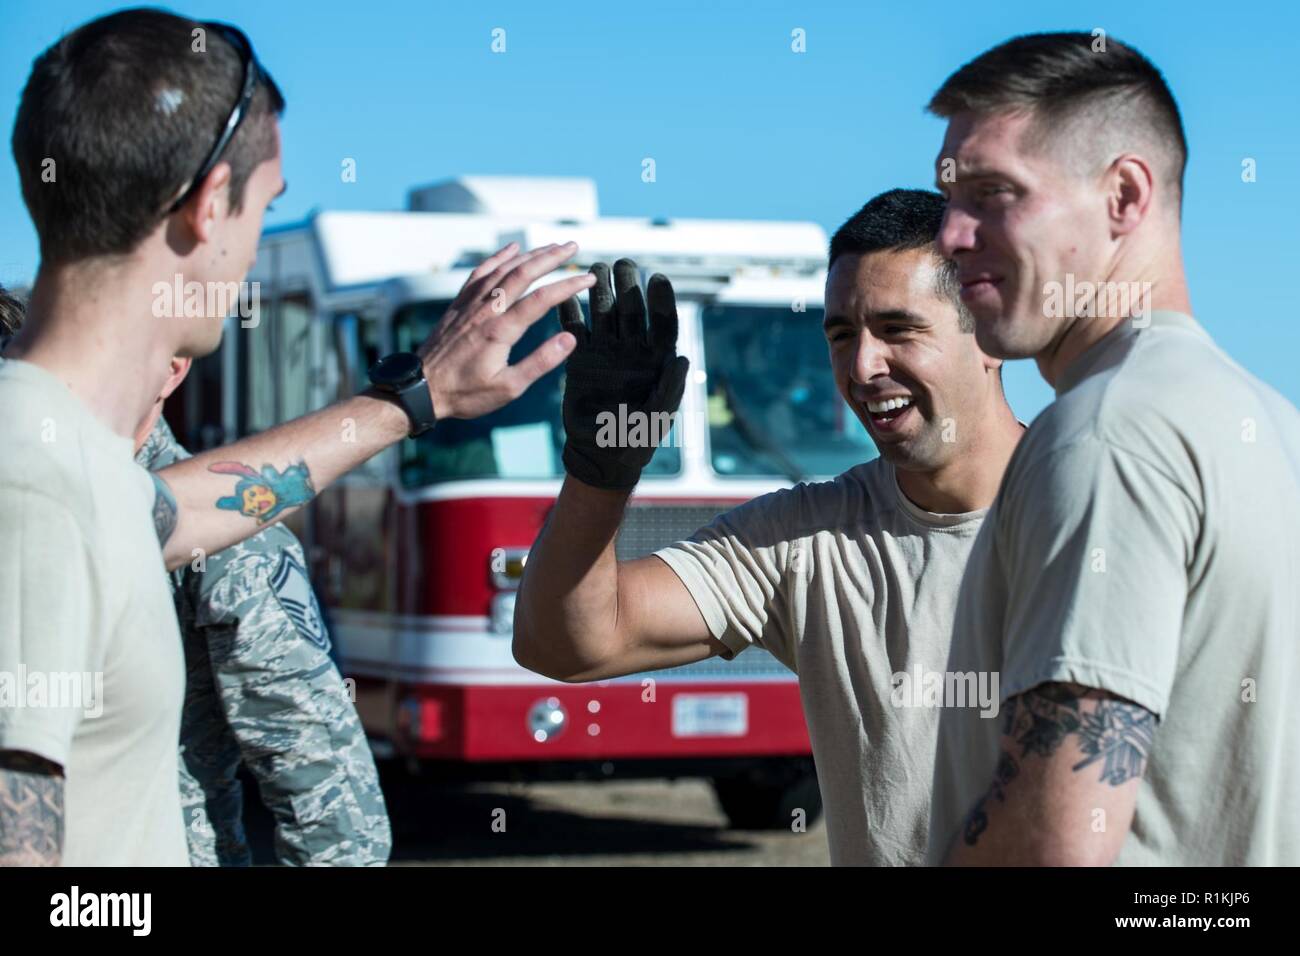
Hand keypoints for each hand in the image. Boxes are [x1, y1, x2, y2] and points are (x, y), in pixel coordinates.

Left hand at [417, 242, 595, 419]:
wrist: (420, 388)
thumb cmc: (465, 393)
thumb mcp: (507, 388)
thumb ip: (540, 362)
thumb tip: (569, 339)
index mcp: (500, 330)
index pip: (542, 299)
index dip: (568, 286)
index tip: (588, 278)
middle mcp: (485, 310)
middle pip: (523, 273)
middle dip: (551, 257)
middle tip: (573, 247)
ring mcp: (470, 303)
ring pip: (503, 268)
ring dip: (530, 254)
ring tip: (552, 246)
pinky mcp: (459, 304)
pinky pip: (481, 272)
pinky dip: (498, 257)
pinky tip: (511, 249)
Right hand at [559, 258, 689, 489]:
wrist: (601, 454)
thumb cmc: (636, 440)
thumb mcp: (657, 418)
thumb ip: (670, 389)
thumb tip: (682, 359)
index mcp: (656, 359)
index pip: (663, 323)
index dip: (662, 301)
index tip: (657, 278)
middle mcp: (632, 350)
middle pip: (632, 309)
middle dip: (628, 285)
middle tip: (623, 265)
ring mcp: (606, 352)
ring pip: (604, 312)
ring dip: (599, 290)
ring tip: (596, 268)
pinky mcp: (580, 359)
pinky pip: (574, 331)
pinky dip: (569, 313)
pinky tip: (563, 295)